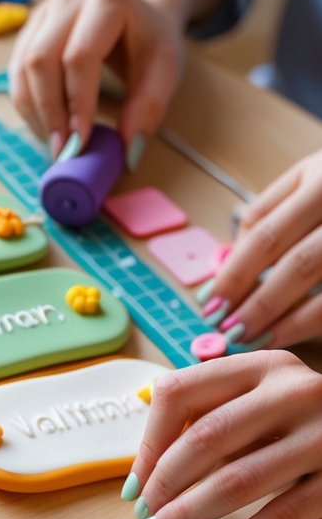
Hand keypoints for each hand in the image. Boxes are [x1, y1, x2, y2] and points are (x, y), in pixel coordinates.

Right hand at [8, 0, 183, 158]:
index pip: (79, 56)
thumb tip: (127, 151)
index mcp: (107, 1)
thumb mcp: (165, 71)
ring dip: (35, 113)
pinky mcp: (29, 32)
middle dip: (50, 113)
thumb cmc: (148, 43)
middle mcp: (68, 0)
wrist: (135, 15)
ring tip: (56, 143)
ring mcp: (43, 14)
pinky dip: (28, 106)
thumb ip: (149, 109)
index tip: (80, 144)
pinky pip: (16, 73)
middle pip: (41, 61)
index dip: (77, 103)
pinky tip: (47, 126)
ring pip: (22, 69)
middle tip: (62, 151)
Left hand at [124, 351, 321, 518]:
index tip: (135, 493)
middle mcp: (296, 392)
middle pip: (208, 441)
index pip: (180, 394)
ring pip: (248, 487)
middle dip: (169, 494)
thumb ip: (206, 423)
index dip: (148, 447)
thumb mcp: (257, 403)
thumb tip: (143, 484)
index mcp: (261, 366)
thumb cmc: (298, 423)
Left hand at [205, 149, 321, 346]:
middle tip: (227, 330)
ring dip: (283, 321)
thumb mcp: (302, 179)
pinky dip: (309, 324)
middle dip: (256, 304)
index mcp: (321, 180)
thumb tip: (227, 267)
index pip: (266, 236)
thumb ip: (264, 216)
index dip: (233, 275)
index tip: (208, 304)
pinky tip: (285, 335)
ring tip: (252, 339)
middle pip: (296, 265)